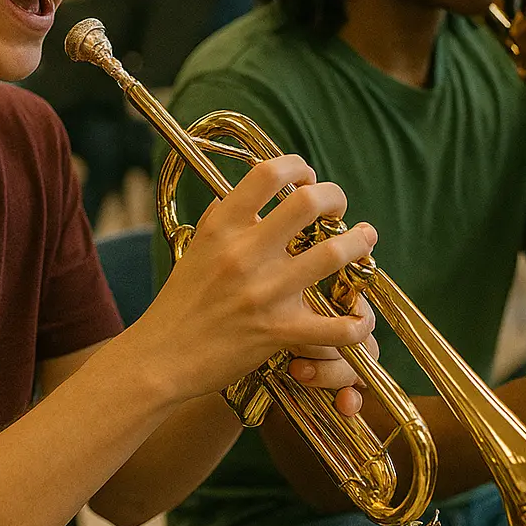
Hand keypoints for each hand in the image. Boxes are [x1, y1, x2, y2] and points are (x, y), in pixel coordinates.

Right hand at [134, 153, 378, 403]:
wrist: (161, 358)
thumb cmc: (179, 303)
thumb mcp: (195, 248)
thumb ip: (222, 218)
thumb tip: (244, 193)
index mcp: (222, 228)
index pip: (268, 173)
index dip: (297, 167)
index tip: (306, 177)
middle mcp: (244, 254)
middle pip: (308, 203)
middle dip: (335, 198)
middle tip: (338, 209)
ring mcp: (264, 293)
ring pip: (332, 255)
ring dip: (358, 244)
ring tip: (364, 240)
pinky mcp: (278, 332)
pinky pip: (336, 326)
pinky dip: (357, 322)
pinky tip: (360, 316)